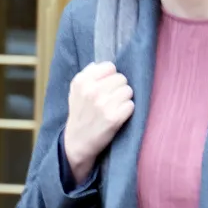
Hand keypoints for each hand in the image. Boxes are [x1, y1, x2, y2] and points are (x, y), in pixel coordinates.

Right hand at [63, 61, 134, 180]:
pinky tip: (118, 116)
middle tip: (112, 99)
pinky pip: (131, 105)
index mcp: (82, 82)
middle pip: (122, 79)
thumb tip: (99, 64)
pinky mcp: (114, 118)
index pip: (110, 67)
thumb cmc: (80, 114)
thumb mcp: (75, 91)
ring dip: (124, 99)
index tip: (107, 86)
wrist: (78, 142)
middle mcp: (92, 91)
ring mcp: (103, 105)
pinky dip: (127, 111)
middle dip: (119, 88)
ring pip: (128, 91)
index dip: (111, 76)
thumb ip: (87, 75)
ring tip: (115, 107)